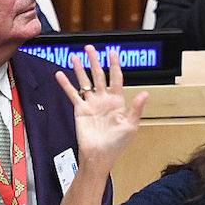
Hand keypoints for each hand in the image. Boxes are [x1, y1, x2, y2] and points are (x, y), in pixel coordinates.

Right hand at [54, 45, 147, 169]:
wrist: (99, 156)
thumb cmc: (116, 144)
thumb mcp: (130, 126)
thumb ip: (136, 108)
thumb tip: (145, 93)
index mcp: (117, 102)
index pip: (116, 78)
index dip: (114, 64)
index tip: (113, 52)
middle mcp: (104, 100)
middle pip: (99, 75)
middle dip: (95, 61)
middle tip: (90, 48)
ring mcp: (91, 104)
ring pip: (85, 81)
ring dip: (80, 69)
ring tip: (75, 56)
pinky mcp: (80, 110)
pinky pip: (72, 94)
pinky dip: (65, 84)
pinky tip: (60, 75)